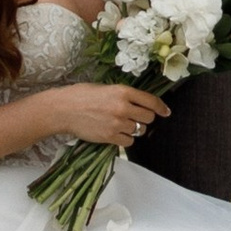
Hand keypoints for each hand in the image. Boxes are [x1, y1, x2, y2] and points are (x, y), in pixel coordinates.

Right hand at [42, 80, 171, 146]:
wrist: (64, 109)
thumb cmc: (82, 95)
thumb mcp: (106, 88)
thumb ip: (124, 95)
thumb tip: (140, 104)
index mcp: (123, 91)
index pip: (151, 100)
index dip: (161, 107)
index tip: (166, 112)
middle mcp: (123, 106)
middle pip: (148, 117)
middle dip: (145, 118)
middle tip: (136, 118)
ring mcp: (117, 122)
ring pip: (139, 130)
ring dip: (134, 129)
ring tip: (121, 125)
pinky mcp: (110, 136)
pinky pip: (128, 141)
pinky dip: (125, 139)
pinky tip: (117, 134)